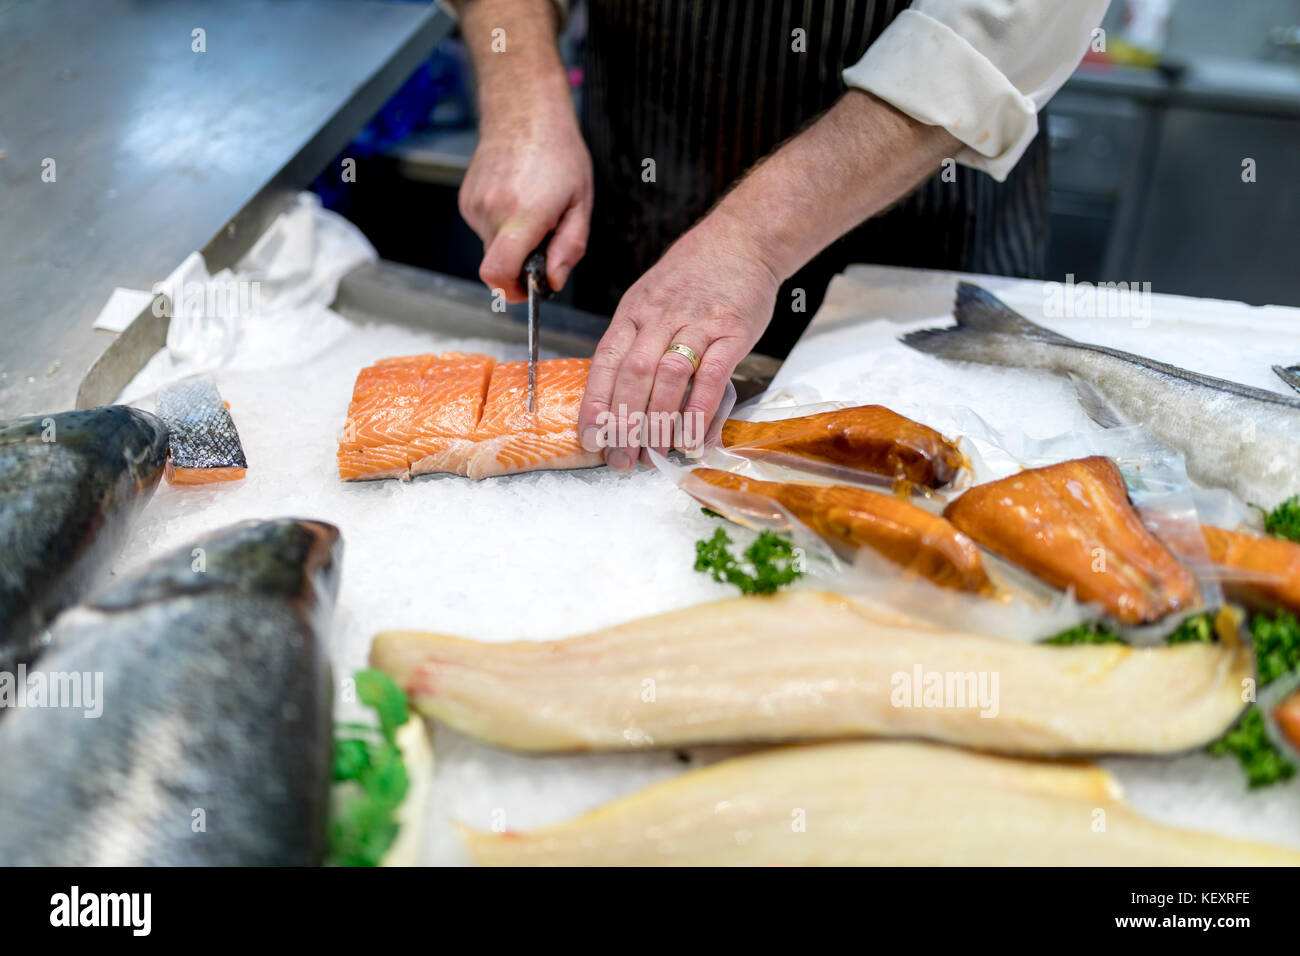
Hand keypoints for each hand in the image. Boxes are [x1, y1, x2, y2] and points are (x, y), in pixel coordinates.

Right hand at [458, 95, 592, 301]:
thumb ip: (569, 248)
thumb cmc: (558, 152)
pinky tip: (516, 198)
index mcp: (523, 215)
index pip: (498, 272)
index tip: (526, 290)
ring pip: (491, 247)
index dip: (511, 291)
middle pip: (498, 265)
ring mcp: (475, 205)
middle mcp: (493, 211)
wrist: (524, 112)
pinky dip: (501, 225)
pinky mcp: (466, 200)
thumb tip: (553, 280)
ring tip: (532, 209)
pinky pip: (485, 229)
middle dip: (520, 264)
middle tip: (544, 238)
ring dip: (512, 241)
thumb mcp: (580, 203)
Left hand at [577, 209, 781, 468]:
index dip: (595, 403)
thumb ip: (636, 341)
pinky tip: (694, 436)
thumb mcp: (650, 299)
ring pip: (667, 376)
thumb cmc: (693, 276)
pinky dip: (700, 409)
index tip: (590, 438)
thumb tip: (619, 395)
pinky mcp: (731, 331)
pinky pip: (712, 374)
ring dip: (658, 421)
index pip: (605, 362)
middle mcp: (659, 317)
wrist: (741, 239)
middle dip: (623, 424)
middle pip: (632, 375)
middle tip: (621, 461)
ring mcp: (696, 323)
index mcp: (633, 313)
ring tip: (654, 454)